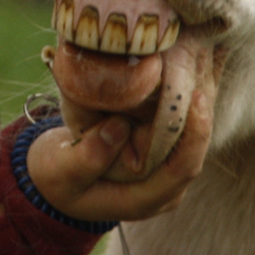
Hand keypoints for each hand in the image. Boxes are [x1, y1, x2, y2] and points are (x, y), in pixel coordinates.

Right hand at [25, 59, 215, 221]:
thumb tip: (118, 127)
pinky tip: (190, 64)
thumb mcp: (59, 171)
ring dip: (196, 96)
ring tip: (202, 56)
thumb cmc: (54, 177)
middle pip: (195, 147)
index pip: (183, 169)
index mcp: (143, 198)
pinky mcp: (157, 151)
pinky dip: (183, 97)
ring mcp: (161, 169)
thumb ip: (87, 158)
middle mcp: (162, 187)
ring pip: (190, 133)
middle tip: (202, 64)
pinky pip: (178, 125)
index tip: (198, 96)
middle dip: (201, 108)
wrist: (51, 177)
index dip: (196, 135)